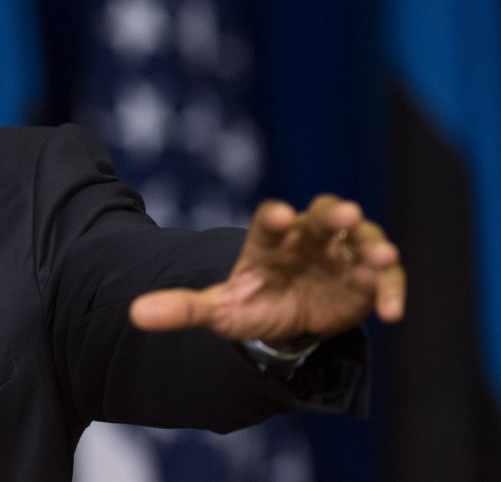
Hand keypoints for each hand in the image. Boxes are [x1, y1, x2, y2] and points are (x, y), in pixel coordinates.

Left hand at [129, 195, 405, 344]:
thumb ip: (182, 308)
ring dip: (372, 246)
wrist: (286, 315)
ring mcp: (338, 255)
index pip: (268, 223)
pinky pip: (382, 278)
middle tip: (347, 213)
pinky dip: (389, 288)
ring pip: (359, 239)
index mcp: (268, 241)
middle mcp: (306, 239)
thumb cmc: (252, 301)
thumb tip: (135, 314)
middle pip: (321, 218)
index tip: (278, 216)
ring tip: (382, 257)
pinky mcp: (363, 278)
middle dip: (333, 215)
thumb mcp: (218, 309)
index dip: (274, 218)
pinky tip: (392, 314)